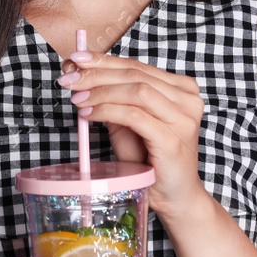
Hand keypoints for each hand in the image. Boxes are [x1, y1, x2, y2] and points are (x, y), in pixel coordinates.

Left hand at [58, 50, 211, 219]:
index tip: (76, 59)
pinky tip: (89, 114)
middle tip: (69, 79)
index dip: (104, 60)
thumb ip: (112, 101)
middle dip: (97, 74)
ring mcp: (183, 119)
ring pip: (136, 90)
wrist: (174, 197)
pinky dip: (108, 111)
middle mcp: (188, 99)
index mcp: (181, 89)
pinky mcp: (173, 139)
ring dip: (101, 92)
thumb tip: (81, 76)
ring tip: (77, 99)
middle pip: (135, 74)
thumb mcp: (128, 125)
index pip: (137, 66)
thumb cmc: (151, 161)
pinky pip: (135, 116)